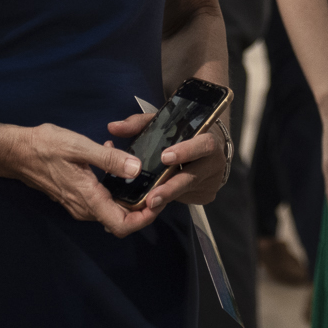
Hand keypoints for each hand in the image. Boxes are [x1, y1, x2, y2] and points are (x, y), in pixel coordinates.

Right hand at [10, 122, 157, 237]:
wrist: (17, 153)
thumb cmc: (45, 147)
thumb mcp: (79, 146)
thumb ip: (108, 159)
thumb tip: (137, 169)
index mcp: (88, 198)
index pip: (122, 225)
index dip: (144, 218)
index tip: (158, 201)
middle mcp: (85, 208)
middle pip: (120, 220)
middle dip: (142, 207)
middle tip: (156, 184)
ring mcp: (79, 204)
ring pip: (112, 210)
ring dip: (128, 196)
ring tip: (137, 170)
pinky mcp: (75, 197)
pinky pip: (101, 201)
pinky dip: (114, 189)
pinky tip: (114, 164)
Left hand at [105, 112, 228, 209]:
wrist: (210, 147)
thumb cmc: (185, 132)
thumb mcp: (167, 122)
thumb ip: (140, 124)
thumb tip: (113, 127)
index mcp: (208, 138)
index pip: (203, 145)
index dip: (186, 151)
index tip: (165, 157)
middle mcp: (214, 162)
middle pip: (193, 176)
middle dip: (171, 188)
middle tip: (152, 198)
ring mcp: (211, 181)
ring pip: (187, 191)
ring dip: (167, 197)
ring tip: (148, 204)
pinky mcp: (206, 195)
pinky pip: (186, 198)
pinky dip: (171, 199)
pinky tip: (158, 200)